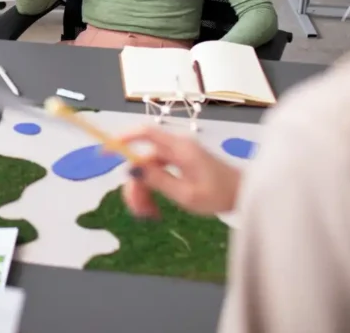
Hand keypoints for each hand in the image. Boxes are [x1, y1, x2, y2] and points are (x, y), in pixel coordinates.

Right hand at [117, 126, 241, 217]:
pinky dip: (152, 190)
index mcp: (179, 149)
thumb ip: (158, 181)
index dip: (122, 139)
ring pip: (147, 170)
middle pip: (142, 159)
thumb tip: (131, 170)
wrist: (245, 195)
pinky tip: (155, 209)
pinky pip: (157, 173)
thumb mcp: (187, 194)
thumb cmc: (220, 195)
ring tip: (149, 215)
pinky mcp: (180, 164)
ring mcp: (178, 156)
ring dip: (143, 192)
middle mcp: (176, 147)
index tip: (105, 153)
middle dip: (134, 184)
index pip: (145, 133)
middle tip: (137, 211)